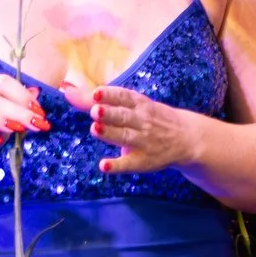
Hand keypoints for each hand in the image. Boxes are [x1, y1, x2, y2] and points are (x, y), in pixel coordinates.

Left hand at [80, 83, 203, 174]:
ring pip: (125, 136)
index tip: (97, 93)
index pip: (125, 97)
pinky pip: (129, 164)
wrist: (188, 138)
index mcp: (140, 105)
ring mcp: (144, 142)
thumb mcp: (134, 105)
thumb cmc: (152, 118)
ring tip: (95, 128)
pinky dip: (117, 165)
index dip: (110, 95)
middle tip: (95, 111)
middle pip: (124, 116)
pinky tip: (103, 166)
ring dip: (111, 133)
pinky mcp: (143, 161)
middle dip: (110, 113)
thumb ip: (99, 100)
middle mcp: (143, 122)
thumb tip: (67, 90)